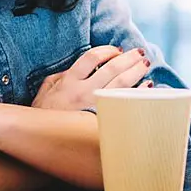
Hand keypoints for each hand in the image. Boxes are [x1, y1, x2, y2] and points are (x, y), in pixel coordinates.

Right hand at [32, 46, 151, 110]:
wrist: (43, 140)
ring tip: (145, 64)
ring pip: (122, 84)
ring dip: (136, 71)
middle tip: (139, 52)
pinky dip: (139, 92)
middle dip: (129, 58)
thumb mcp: (46, 89)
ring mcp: (95, 107)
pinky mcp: (103, 120)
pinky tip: (147, 85)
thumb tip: (78, 67)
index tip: (117, 50)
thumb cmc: (45, 113)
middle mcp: (84, 92)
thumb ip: (62, 75)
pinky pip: (126, 103)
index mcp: (70, 82)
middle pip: (112, 69)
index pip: (92, 57)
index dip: (107, 50)